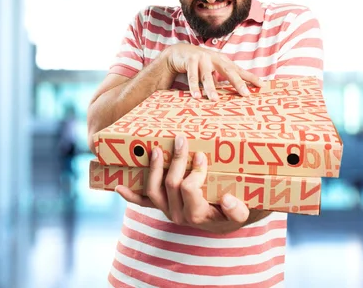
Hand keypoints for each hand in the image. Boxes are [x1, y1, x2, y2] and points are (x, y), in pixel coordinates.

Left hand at [115, 135, 260, 234]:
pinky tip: (119, 186)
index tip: (201, 155)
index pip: (190, 189)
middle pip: (171, 184)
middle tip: (182, 140)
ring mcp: (167, 210)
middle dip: (177, 160)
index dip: (194, 171)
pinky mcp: (160, 206)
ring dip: (154, 168)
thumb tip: (228, 200)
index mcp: (198, 215)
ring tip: (157, 150)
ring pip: (153, 190)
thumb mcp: (243, 213)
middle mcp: (179, 215)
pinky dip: (130, 195)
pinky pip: (142, 202)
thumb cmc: (233, 211)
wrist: (224, 220)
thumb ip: (237, 210)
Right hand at [163, 44, 260, 100]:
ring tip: (215, 100)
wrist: (179, 52)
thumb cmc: (199, 64)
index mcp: (223, 61)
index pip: (239, 70)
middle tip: (245, 94)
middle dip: (237, 82)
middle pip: (228, 71)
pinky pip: (192, 76)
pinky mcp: (190, 60)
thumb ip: (223, 78)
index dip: (250, 78)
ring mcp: (202, 58)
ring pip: (207, 76)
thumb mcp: (213, 69)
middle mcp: (215, 58)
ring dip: (210, 89)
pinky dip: (194, 87)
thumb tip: (238, 91)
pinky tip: (196, 96)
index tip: (262, 86)